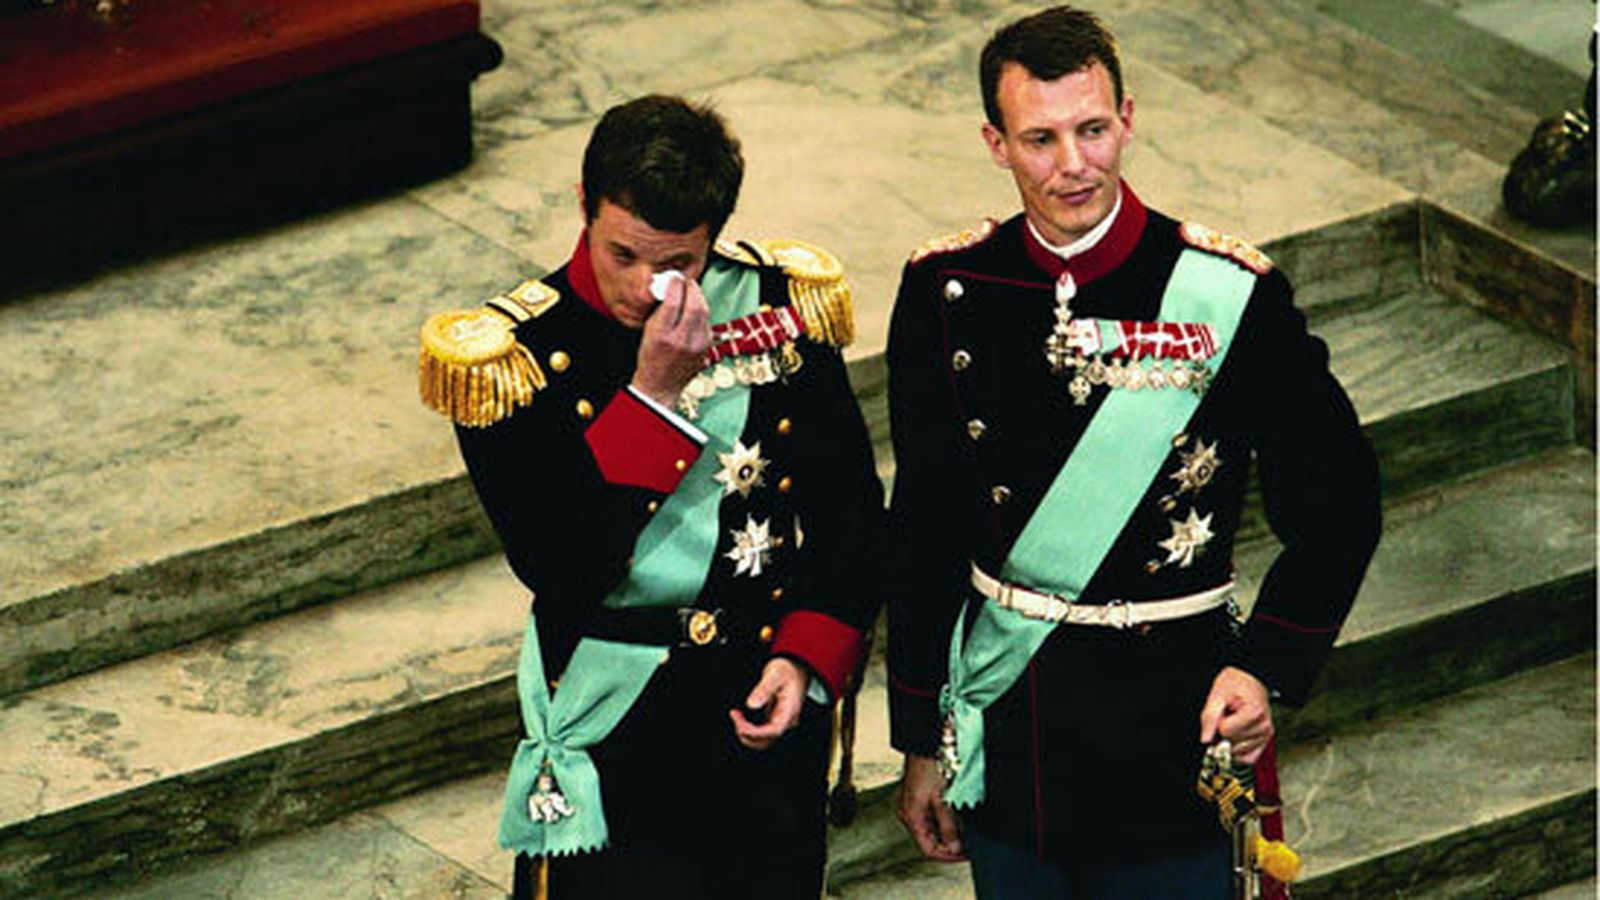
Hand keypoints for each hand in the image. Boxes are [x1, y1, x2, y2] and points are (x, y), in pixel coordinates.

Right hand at [629, 274, 709, 406]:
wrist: (661, 385)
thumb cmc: (650, 357)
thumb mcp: (648, 331)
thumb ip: (660, 309)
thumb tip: (670, 286)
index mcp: (662, 335)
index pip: (674, 302)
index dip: (676, 285)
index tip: (674, 278)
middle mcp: (682, 340)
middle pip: (694, 305)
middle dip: (691, 288)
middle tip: (686, 280)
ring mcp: (697, 346)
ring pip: (704, 312)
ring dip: (699, 297)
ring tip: (692, 290)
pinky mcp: (706, 348)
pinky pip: (707, 323)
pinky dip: (702, 311)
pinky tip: (695, 307)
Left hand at [730, 657, 806, 749]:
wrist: (796, 666)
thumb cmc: (788, 669)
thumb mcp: (775, 674)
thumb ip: (763, 689)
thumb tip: (751, 704)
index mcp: (790, 710)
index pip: (774, 731)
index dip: (755, 732)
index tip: (739, 724)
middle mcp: (787, 719)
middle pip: (767, 740)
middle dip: (747, 734)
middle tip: (735, 717)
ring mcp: (781, 720)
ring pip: (764, 739)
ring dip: (747, 733)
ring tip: (736, 717)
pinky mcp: (775, 719)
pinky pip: (762, 732)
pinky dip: (749, 729)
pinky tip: (741, 718)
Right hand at [897, 754, 963, 860]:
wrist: (925, 743)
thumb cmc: (929, 766)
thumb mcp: (943, 800)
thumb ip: (948, 826)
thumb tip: (954, 846)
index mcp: (912, 817)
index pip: (929, 849)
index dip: (948, 856)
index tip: (965, 855)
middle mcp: (910, 814)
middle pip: (929, 841)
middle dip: (949, 845)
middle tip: (968, 845)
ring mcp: (914, 806)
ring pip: (931, 830)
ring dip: (948, 833)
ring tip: (965, 832)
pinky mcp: (919, 797)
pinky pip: (931, 818)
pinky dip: (944, 821)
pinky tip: (956, 817)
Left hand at [1199, 665, 1273, 764]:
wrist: (1249, 679)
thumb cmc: (1235, 683)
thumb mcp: (1217, 694)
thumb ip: (1209, 717)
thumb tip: (1205, 739)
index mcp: (1254, 713)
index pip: (1225, 732)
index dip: (1218, 723)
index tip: (1223, 713)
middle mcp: (1264, 727)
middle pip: (1231, 744)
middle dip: (1223, 733)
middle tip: (1228, 717)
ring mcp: (1266, 736)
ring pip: (1238, 753)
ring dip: (1230, 742)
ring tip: (1234, 724)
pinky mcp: (1265, 742)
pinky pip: (1249, 759)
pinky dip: (1239, 753)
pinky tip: (1236, 738)